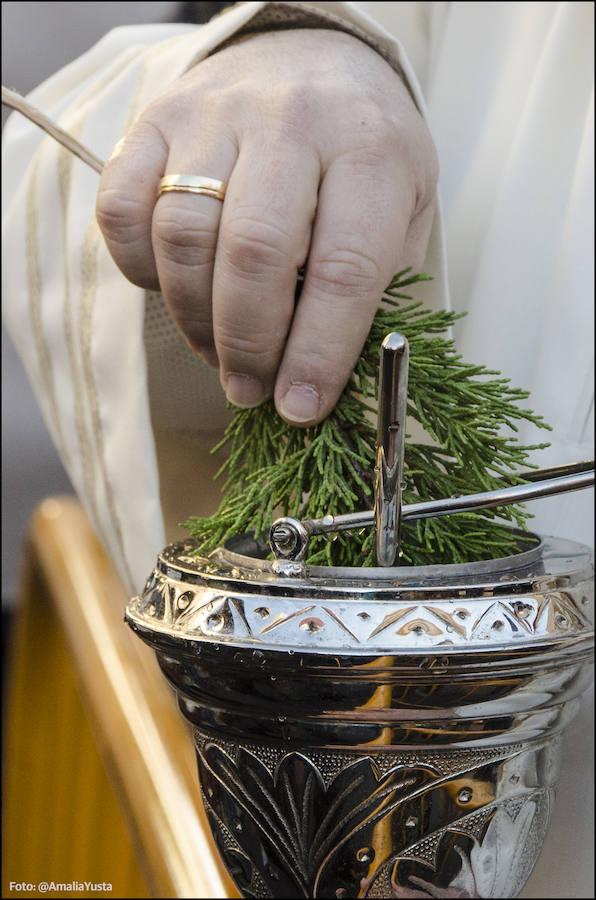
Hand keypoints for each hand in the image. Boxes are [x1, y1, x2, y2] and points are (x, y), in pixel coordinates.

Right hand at [96, 28, 437, 424]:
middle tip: (250, 389)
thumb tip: (317, 377)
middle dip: (248, 345)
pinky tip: (177, 289)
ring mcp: (216, 115)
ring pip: (182, 236)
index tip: (300, 408)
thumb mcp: (403, 210)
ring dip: (195, 319)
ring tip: (219, 350)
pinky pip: (122, 210)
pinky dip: (141, 270)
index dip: (318, 354)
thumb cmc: (361, 150)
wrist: (311, 57)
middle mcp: (292, 123)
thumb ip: (372, 288)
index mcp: (370, 152)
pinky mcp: (155, 122)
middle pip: (253, 255)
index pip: (344, 270)